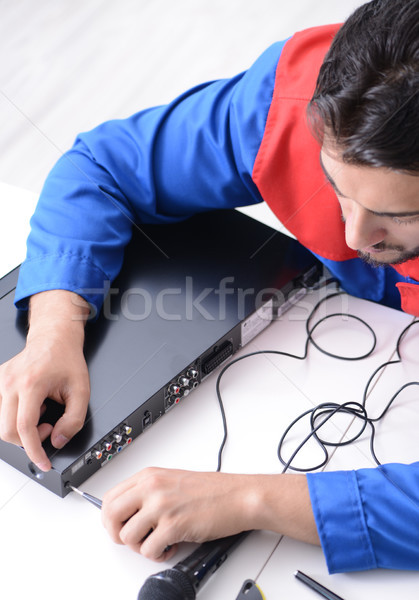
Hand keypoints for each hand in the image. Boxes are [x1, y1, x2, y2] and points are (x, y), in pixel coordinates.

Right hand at [0, 290, 89, 470]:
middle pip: (7, 430)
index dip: (34, 451)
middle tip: (50, 428)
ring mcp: (1, 382)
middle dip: (29, 440)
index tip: (43, 463)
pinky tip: (32, 407)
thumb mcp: (82, 391)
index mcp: (31, 384)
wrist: (55, 338)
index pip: (24, 428)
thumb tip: (58, 440)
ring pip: (2, 423)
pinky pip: (1, 411)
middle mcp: (11, 383)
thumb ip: (73, 420)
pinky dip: (16, 417)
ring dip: (22, 428)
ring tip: (42, 412)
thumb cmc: (67, 360)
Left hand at [102, 467, 319, 560]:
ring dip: (141, 546)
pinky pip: (149, 550)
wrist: (238, 496)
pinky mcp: (173, 525)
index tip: (119, 526)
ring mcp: (161, 506)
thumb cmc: (211, 490)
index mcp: (149, 476)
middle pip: (111, 516)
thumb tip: (126, 512)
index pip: (110, 497)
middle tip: (134, 539)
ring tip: (158, 541)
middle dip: (118, 534)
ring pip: (127, 537)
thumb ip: (148, 491)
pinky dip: (159, 554)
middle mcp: (152, 487)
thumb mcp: (172, 480)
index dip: (110, 518)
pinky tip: (171, 546)